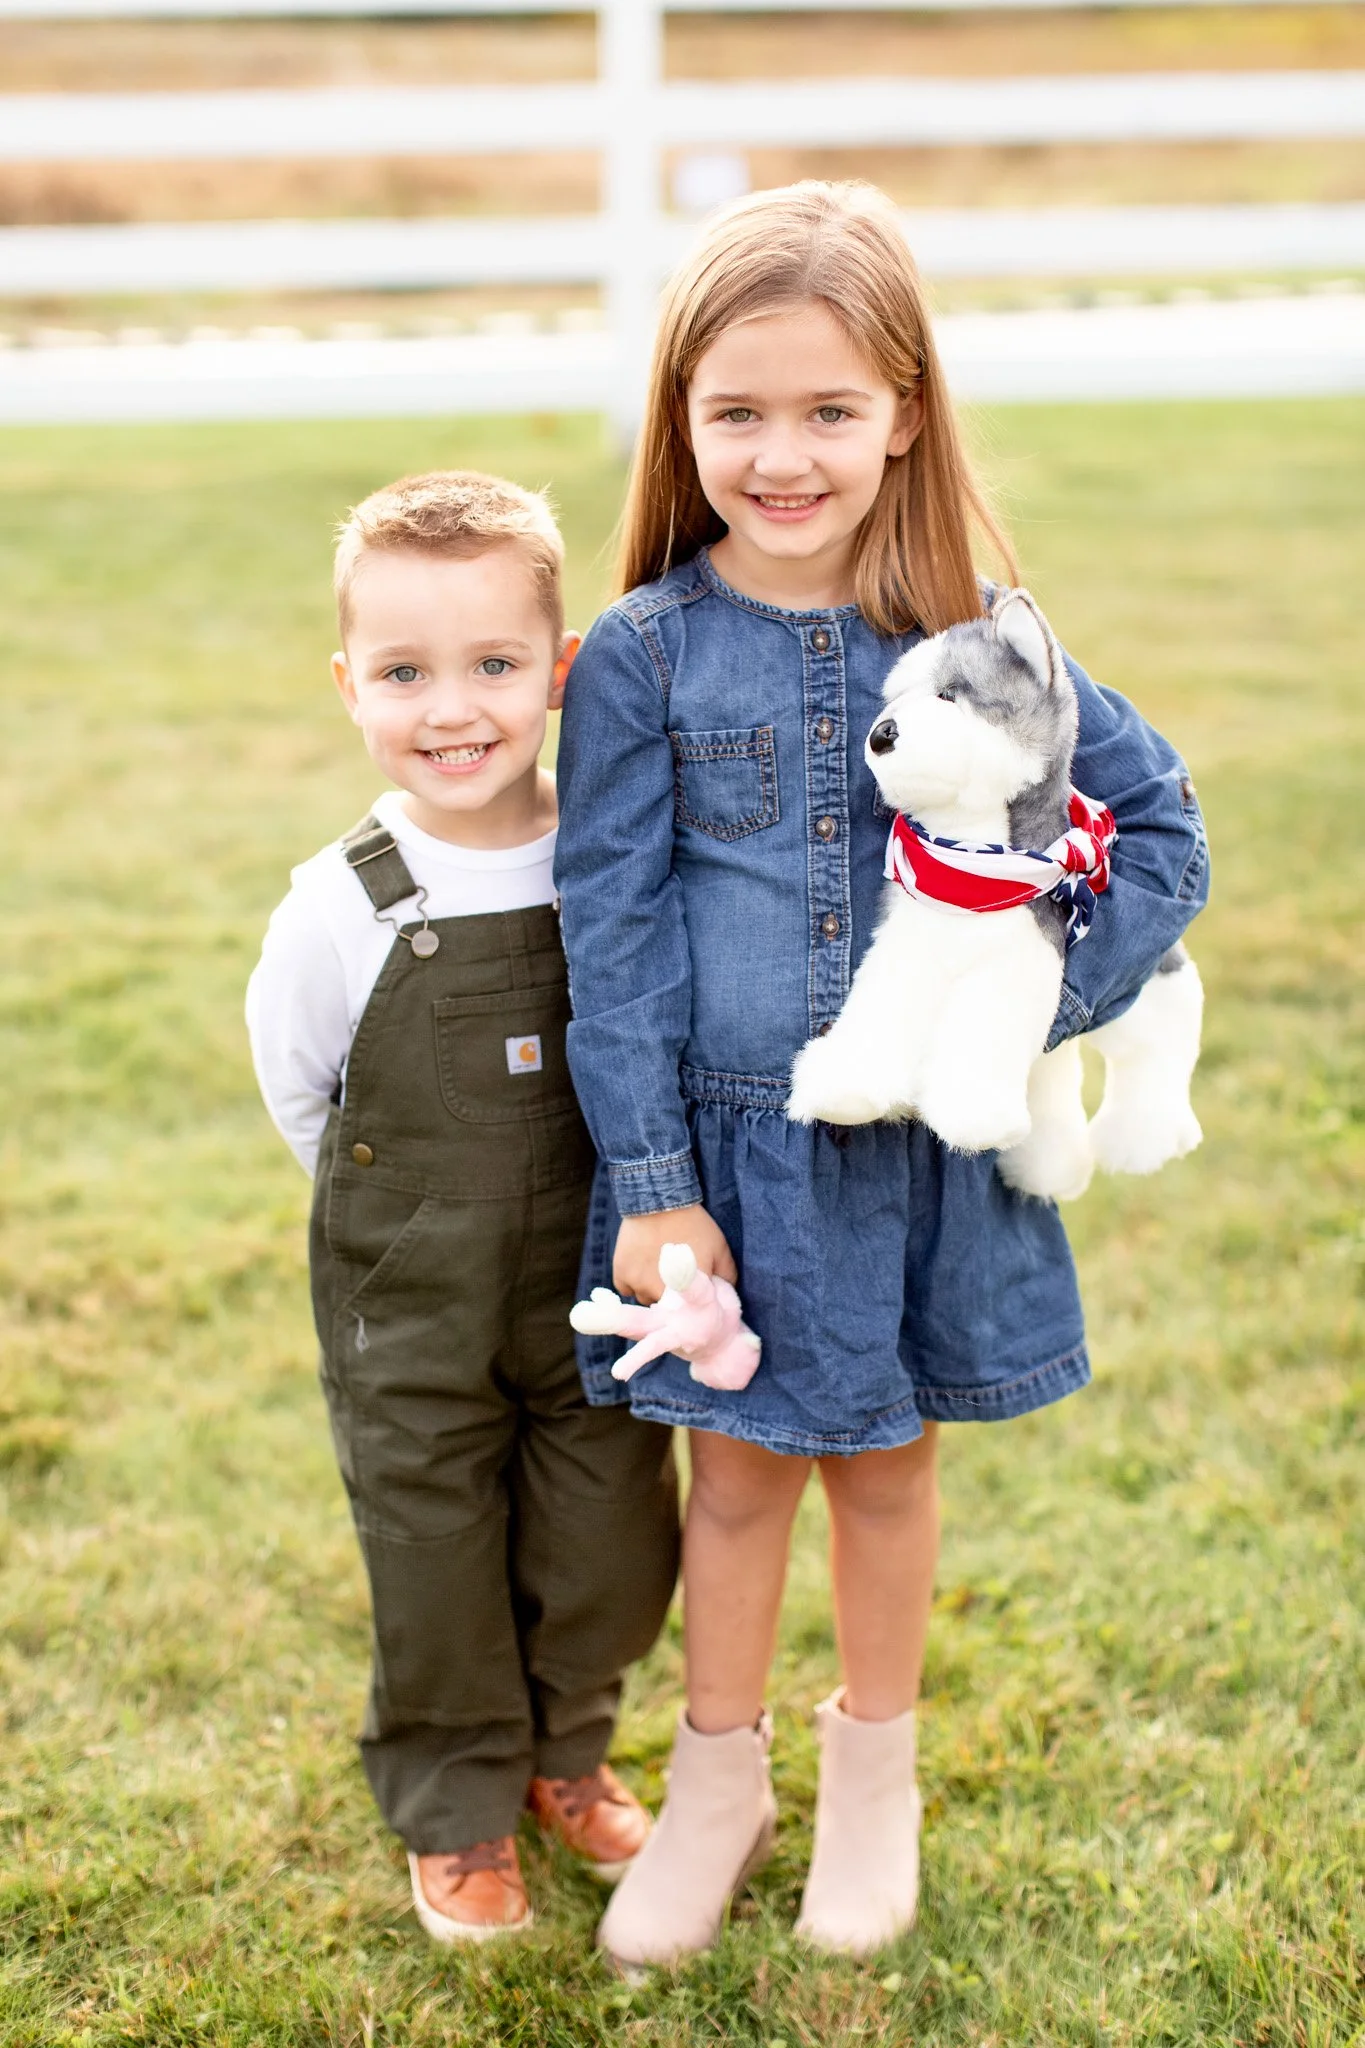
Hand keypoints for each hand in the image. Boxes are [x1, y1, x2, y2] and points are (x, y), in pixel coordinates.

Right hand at [613, 1206, 737, 1305]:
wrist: (659, 1199)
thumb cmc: (694, 1224)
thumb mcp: (721, 1249)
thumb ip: (727, 1278)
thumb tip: (726, 1298)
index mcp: (687, 1293)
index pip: (689, 1317)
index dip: (690, 1310)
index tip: (691, 1300)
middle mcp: (660, 1293)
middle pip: (666, 1310)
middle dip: (672, 1299)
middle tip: (675, 1279)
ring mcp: (638, 1285)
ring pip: (645, 1299)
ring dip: (651, 1289)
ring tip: (657, 1267)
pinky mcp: (621, 1275)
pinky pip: (627, 1289)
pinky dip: (633, 1280)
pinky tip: (641, 1263)